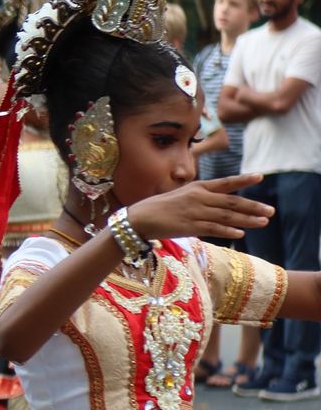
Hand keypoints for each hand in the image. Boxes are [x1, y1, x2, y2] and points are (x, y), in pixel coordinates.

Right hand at [126, 174, 273, 241]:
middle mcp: (198, 198)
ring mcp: (195, 212)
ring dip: (247, 219)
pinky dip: (228, 230)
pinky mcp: (190, 226)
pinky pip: (214, 228)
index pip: (225, 183)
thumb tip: (217, 204)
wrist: (139, 218)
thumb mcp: (180, 196)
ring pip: (227, 215)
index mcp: (196, 187)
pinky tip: (241, 233)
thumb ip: (199, 198)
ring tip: (264, 222)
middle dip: (253, 206)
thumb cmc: (158, 208)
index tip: (260, 176)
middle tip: (270, 210)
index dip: (243, 180)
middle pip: (231, 201)